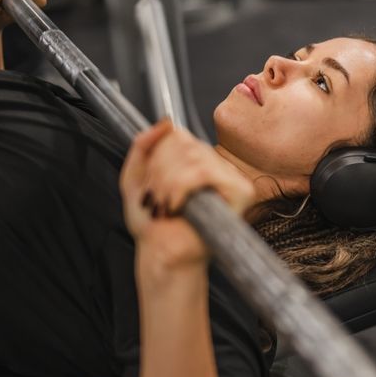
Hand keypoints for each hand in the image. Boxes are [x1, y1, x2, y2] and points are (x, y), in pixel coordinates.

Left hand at [120, 120, 255, 271]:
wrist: (161, 254)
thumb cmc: (152, 225)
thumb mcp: (134, 178)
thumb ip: (143, 145)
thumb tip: (166, 121)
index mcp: (195, 160)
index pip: (177, 134)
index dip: (157, 159)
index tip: (152, 186)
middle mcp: (216, 165)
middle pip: (183, 143)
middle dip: (160, 173)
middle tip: (158, 200)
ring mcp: (231, 178)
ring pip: (193, 157)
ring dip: (168, 184)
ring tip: (166, 206)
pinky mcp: (241, 193)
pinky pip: (204, 171)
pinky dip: (182, 188)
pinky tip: (178, 206)